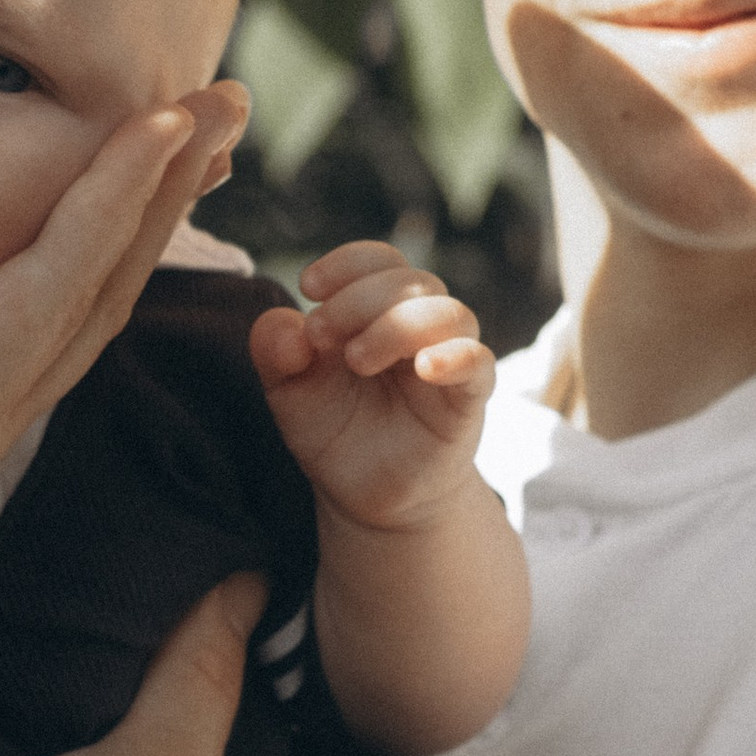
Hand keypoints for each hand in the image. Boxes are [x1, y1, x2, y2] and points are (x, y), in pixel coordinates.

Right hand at [0, 86, 245, 713]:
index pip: (51, 289)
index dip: (111, 194)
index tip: (174, 110)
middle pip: (97, 292)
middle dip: (164, 189)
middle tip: (229, 94)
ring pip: (74, 311)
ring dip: (135, 221)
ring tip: (185, 146)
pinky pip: (27, 333)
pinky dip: (74, 265)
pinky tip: (80, 240)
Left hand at [250, 240, 492, 530]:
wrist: (364, 494)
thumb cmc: (333, 430)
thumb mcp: (289, 392)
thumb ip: (276, 353)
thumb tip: (285, 327)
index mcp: (377, 310)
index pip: (378, 260)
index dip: (347, 263)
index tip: (309, 287)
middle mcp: (418, 325)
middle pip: (409, 279)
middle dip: (358, 299)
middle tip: (320, 336)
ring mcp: (447, 358)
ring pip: (448, 312)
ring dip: (397, 325)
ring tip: (357, 360)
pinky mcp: (468, 398)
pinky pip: (478, 363)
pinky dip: (456, 356)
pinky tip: (425, 367)